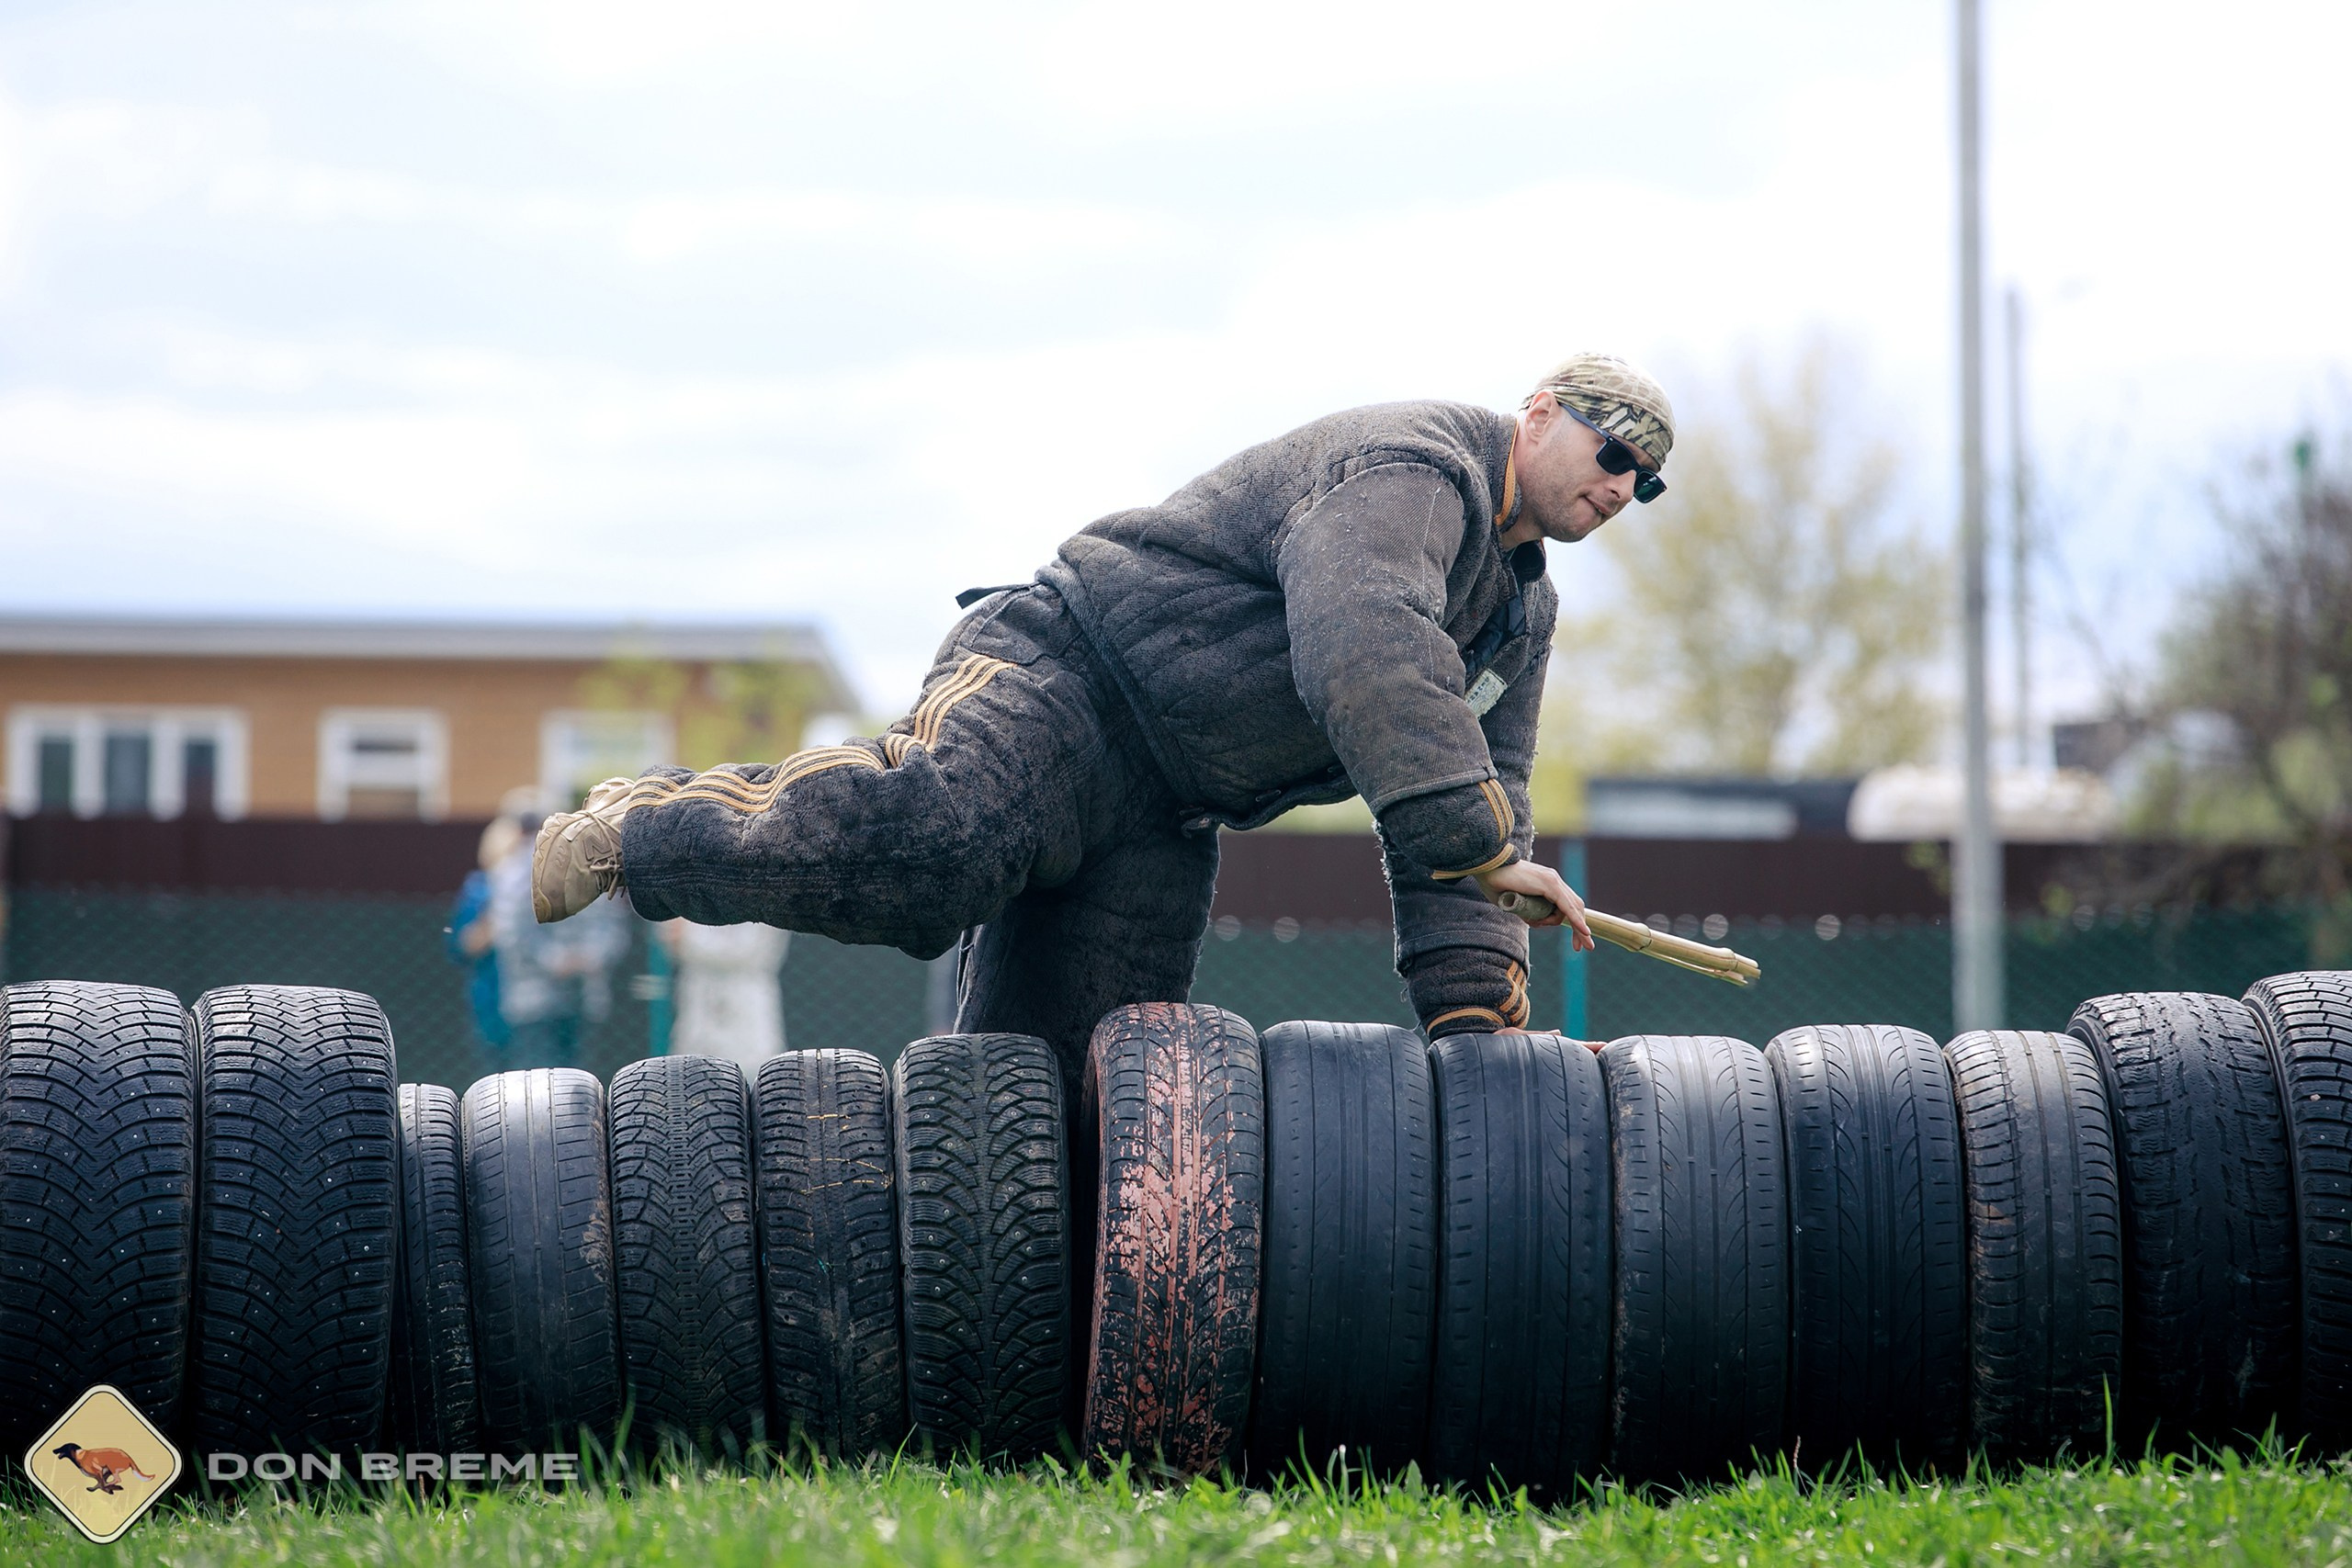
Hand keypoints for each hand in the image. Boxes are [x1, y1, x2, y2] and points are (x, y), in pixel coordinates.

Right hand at [1475, 858, 1594, 951]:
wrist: (1487, 868)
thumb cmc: (1495, 885)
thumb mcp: (1515, 904)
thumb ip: (1526, 911)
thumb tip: (1534, 920)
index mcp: (1547, 883)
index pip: (1568, 904)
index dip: (1574, 922)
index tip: (1577, 943)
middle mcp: (1554, 880)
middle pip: (1575, 907)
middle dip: (1581, 929)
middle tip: (1586, 948)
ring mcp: (1553, 881)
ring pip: (1572, 908)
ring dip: (1577, 928)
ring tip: (1564, 939)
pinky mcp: (1549, 884)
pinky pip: (1567, 905)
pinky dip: (1576, 919)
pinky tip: (1584, 931)